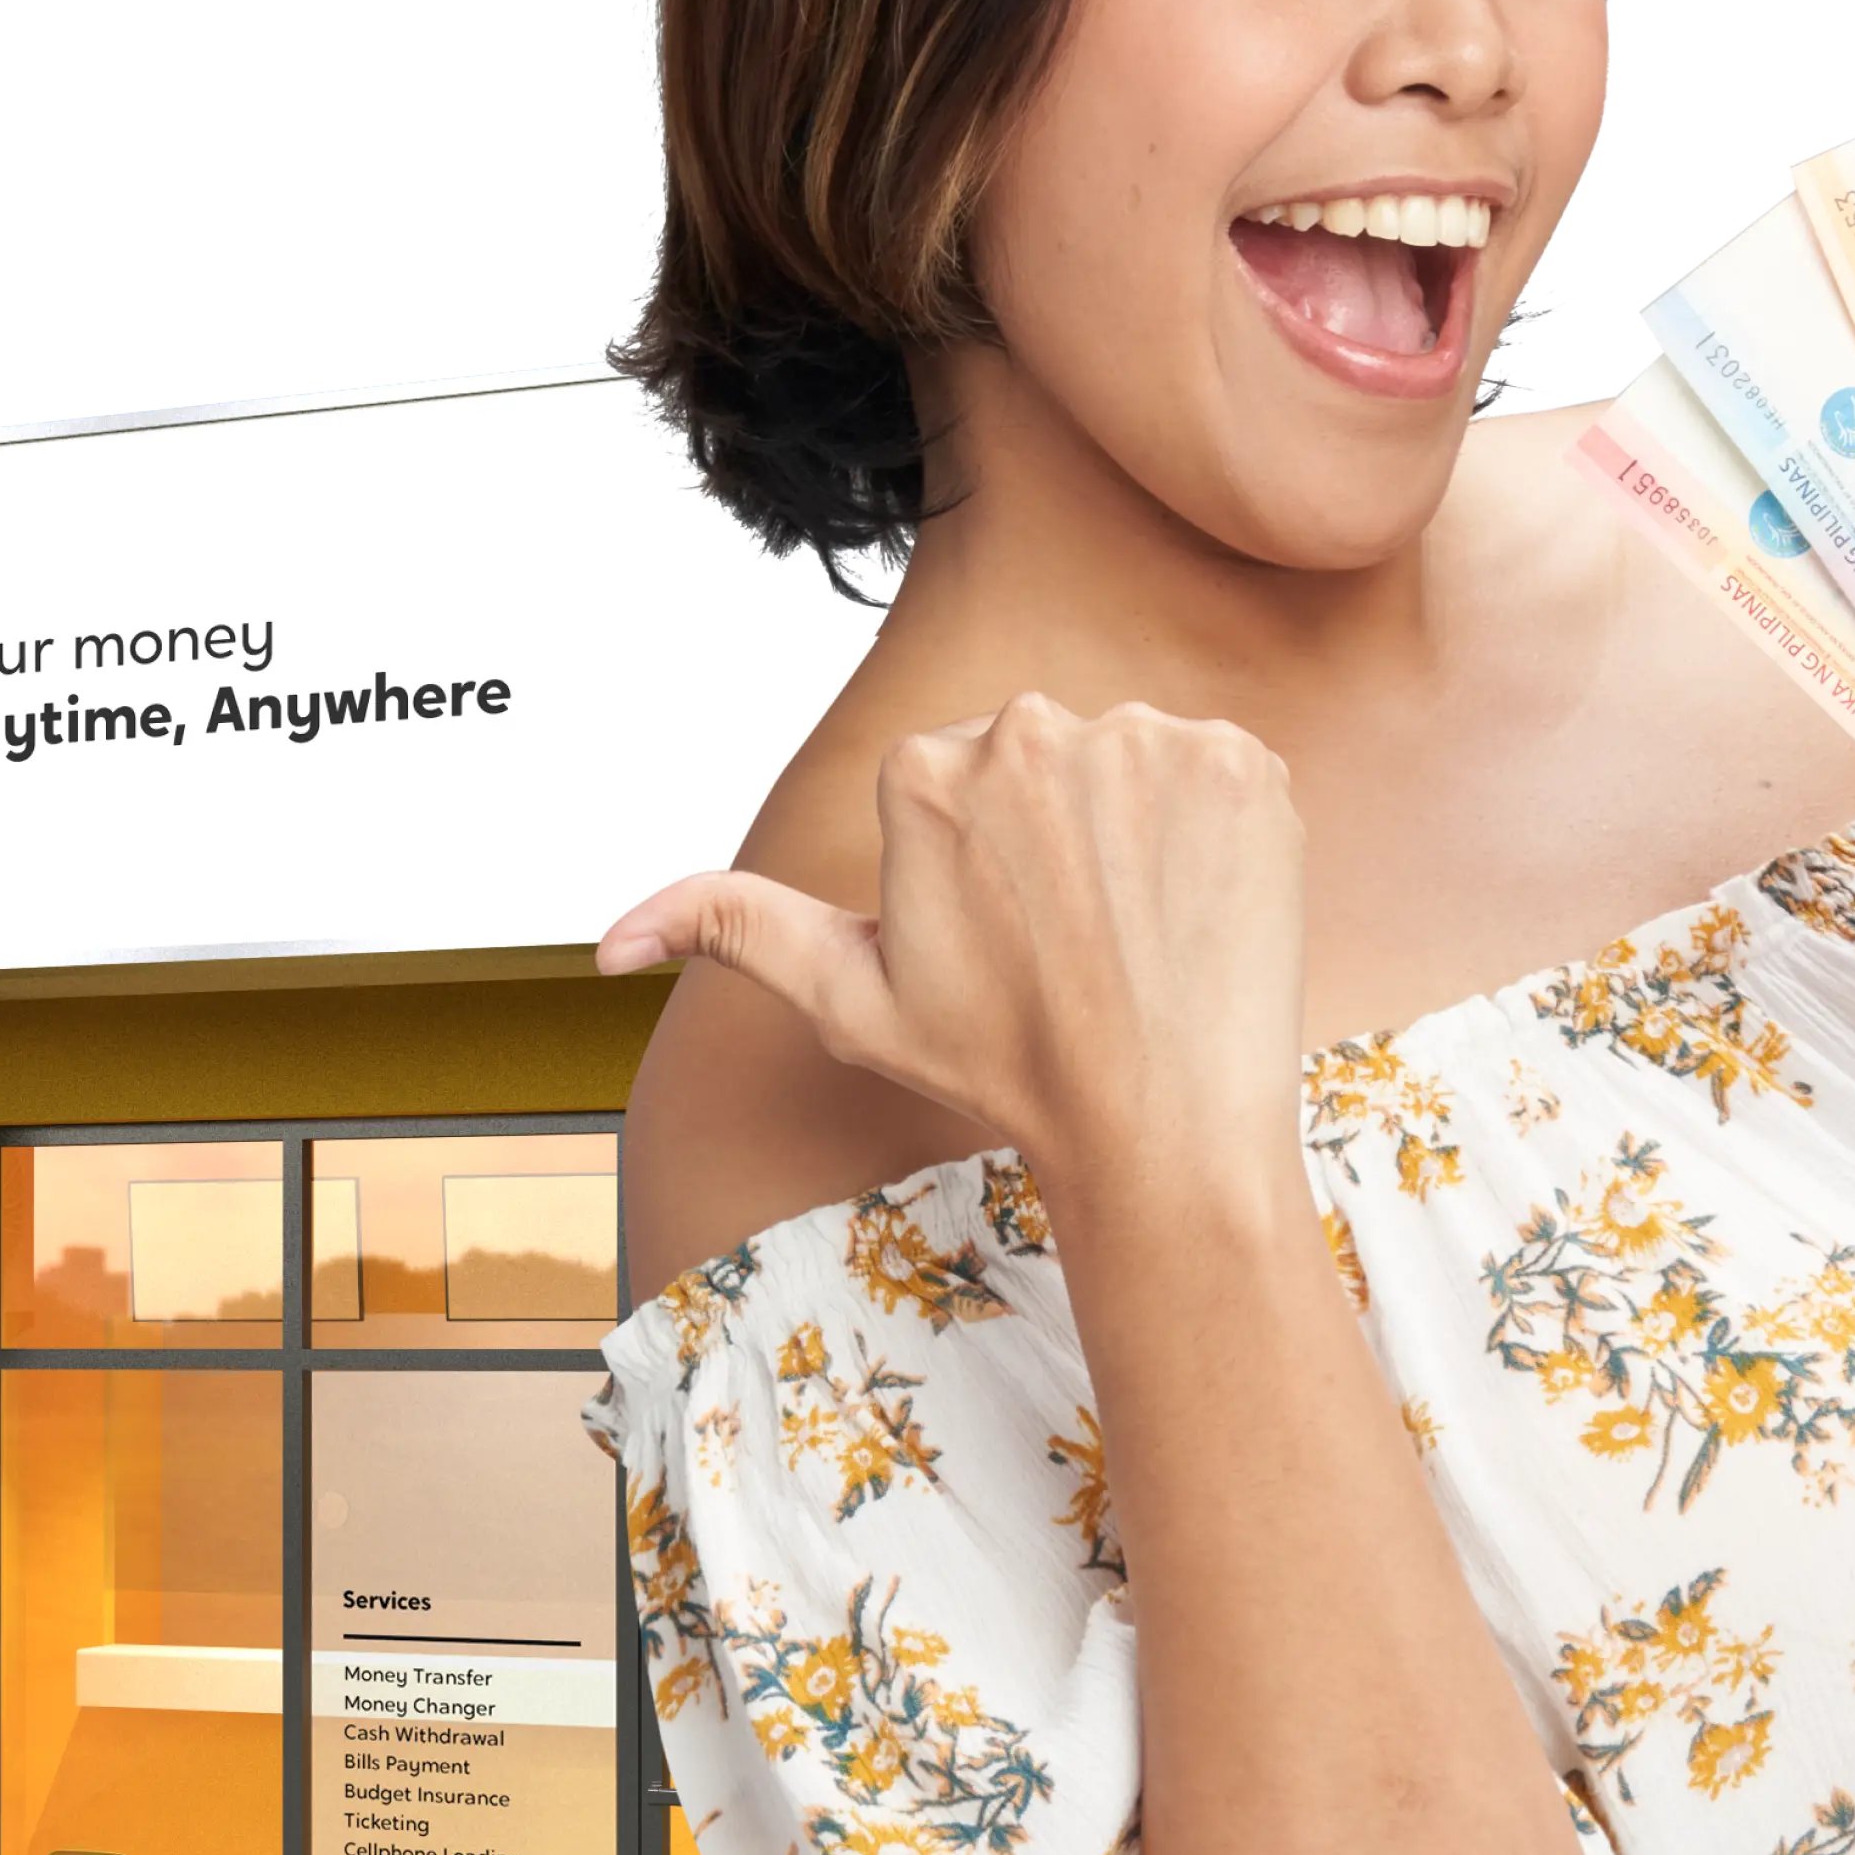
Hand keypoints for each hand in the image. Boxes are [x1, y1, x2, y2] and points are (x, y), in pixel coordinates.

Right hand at [593, 690, 1310, 1193]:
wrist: (1163, 1126)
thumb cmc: (1004, 1068)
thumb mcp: (849, 1000)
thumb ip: (734, 930)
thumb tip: (607, 945)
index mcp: (930, 768)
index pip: (956, 783)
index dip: (980, 869)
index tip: (1004, 943)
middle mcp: (1036, 727)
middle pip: (1043, 761)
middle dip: (1055, 840)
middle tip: (1074, 949)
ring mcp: (1152, 740)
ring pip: (1131, 765)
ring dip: (1136, 834)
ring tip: (1137, 936)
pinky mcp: (1247, 763)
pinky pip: (1218, 773)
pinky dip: (1214, 833)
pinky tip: (1197, 912)